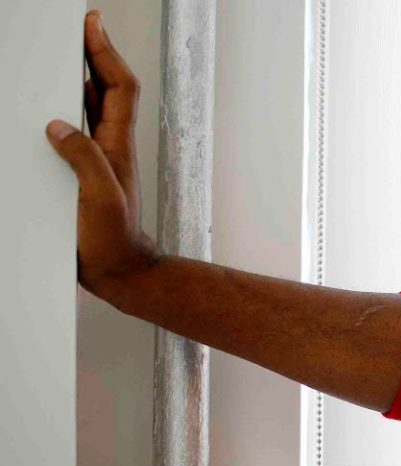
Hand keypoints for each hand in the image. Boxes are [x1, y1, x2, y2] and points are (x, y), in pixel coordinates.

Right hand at [45, 9, 160, 297]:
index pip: (117, 87)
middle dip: (91, 55)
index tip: (92, 24)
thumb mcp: (99, 197)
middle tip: (75, 28)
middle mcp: (109, 145)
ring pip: (88, 108)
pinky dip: (62, 110)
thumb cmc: (113, 239)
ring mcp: (97, 157)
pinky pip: (73, 132)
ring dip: (76, 78)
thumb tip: (58, 126)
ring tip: (61, 53)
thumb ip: (83, 160)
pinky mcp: (82, 172)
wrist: (118, 271)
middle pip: (103, 88)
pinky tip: (49, 105)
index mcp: (116, 144)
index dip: (106, 53)